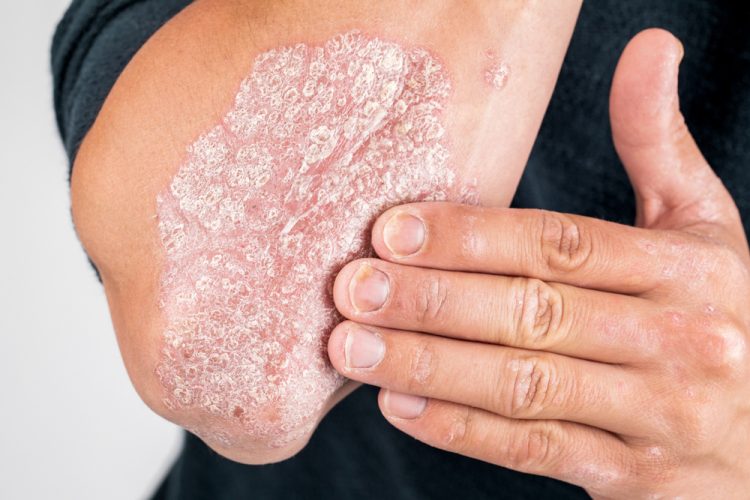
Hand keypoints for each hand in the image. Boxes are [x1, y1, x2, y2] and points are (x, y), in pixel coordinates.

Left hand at [327, 29, 749, 497]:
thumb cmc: (715, 315)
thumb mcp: (702, 230)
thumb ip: (662, 146)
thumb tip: (651, 46)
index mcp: (686, 268)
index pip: (562, 245)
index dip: (472, 237)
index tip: (391, 229)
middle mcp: (679, 340)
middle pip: (535, 313)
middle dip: (434, 300)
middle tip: (353, 288)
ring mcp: (660, 415)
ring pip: (527, 385)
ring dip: (432, 366)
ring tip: (353, 347)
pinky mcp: (635, 479)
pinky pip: (538, 452)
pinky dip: (464, 432)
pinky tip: (400, 406)